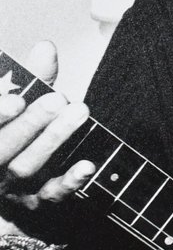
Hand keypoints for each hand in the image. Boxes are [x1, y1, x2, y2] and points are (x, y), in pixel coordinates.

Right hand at [0, 42, 94, 236]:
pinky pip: (51, 196)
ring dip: (53, 140)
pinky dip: (69, 181)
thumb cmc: (20, 134)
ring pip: (26, 168)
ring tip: (79, 113)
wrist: (17, 188)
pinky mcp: (35, 203)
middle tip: (58, 99)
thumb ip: (33, 78)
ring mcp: (10, 187)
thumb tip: (46, 46)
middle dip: (29, 123)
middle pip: (3, 148)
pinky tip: (88, 165)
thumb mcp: (23, 104)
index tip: (18, 99)